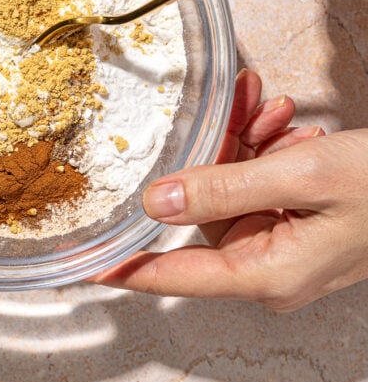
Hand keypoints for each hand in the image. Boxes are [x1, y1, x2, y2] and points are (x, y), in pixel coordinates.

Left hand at [93, 70, 367, 311]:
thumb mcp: (303, 177)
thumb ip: (224, 187)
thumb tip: (157, 200)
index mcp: (266, 273)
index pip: (173, 276)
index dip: (123, 268)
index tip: (79, 261)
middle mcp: (270, 268)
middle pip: (205, 214)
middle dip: (214, 155)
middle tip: (230, 108)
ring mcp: (286, 247)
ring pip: (234, 190)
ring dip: (246, 143)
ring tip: (267, 105)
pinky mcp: (299, 224)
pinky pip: (262, 186)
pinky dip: (267, 151)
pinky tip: (281, 118)